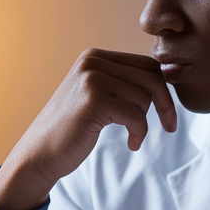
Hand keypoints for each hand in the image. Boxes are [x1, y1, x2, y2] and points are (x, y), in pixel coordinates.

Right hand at [0, 50, 176, 209]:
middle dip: (166, 104)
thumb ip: (123, 83)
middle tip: (170, 127)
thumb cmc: (73, 129)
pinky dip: (139, 133)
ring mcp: (91, 80)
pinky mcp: (93, 102)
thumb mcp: (98, 96)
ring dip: (144, 122)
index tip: (168, 112)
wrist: (40, 153)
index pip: (147, 64)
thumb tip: (167, 75)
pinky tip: (131, 144)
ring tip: (133, 137)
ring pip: (144, 97)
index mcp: (95, 57)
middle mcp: (92, 62)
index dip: (164, 88)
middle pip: (151, 77)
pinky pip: (136, 116)